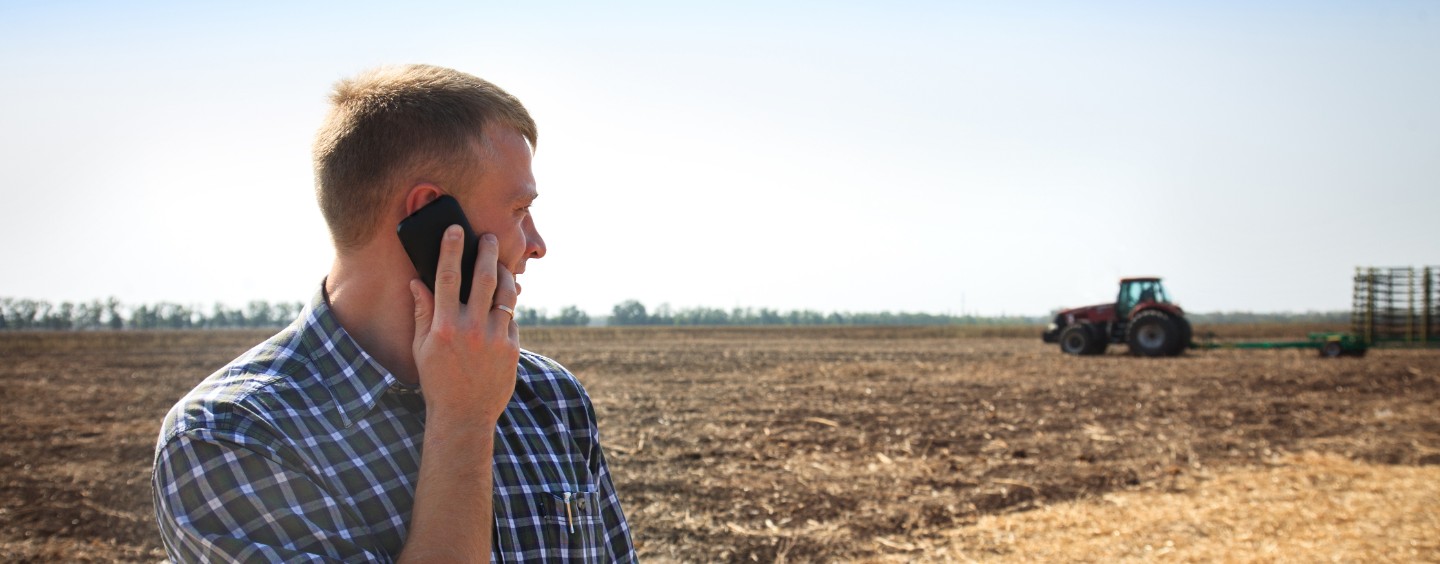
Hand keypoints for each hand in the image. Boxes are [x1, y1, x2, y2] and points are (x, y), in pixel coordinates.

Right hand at [409, 226, 518, 424]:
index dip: (450, 250)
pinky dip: (508, 307)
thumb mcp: (422, 348)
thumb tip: (417, 282)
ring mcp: (494, 338)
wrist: (464, 415)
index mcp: (444, 327)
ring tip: (502, 265)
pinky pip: (512, 318)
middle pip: (483, 278)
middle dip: (487, 252)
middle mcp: (470, 329)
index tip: (455, 229)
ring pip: (506, 294)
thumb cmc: (438, 380)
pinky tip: (504, 301)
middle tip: (489, 237)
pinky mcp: (512, 348)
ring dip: (505, 274)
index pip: (447, 278)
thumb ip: (422, 313)